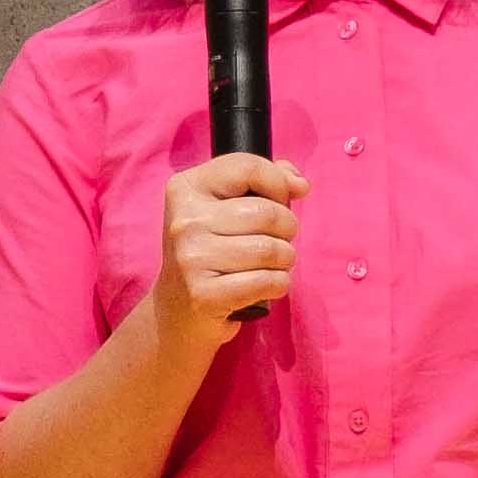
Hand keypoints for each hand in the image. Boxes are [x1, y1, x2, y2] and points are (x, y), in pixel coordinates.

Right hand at [150, 154, 304, 349]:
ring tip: (271, 264)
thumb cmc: (212, 251)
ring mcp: (191, 258)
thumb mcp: (226, 208)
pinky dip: (279, 284)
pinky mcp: (205, 295)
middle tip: (277, 241)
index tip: (280, 200)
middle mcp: (184, 220)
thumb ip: (265, 182)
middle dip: (287, 228)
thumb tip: (299, 184)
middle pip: (267, 212)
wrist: (178, 310)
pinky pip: (268, 281)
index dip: (278, 183)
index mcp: (186, 189)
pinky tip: (266, 285)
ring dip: (285, 259)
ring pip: (272, 249)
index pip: (248, 167)